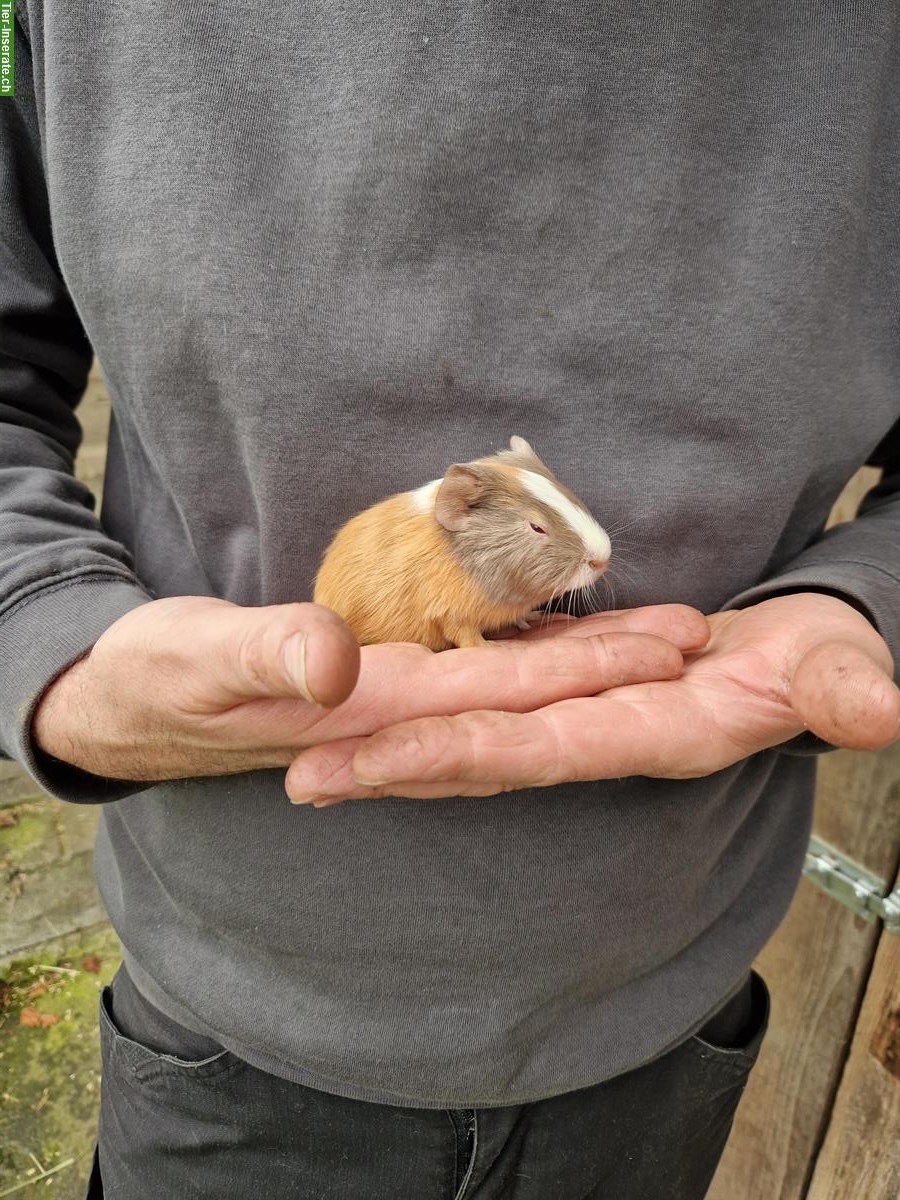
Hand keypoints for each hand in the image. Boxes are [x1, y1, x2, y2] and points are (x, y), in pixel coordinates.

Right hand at [30, 596, 707, 784]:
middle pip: (525, 698)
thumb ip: (265, 655)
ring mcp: (395, 709)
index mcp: (367, 712)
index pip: (497, 695)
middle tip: (698, 636)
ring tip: (659, 637)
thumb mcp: (194, 660)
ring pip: (507, 690)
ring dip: (583, 668)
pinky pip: (472, 676)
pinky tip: (562, 643)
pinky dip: (525, 660)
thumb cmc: (157, 678)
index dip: (582, 672)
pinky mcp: (382, 689)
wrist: (130, 702)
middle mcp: (398, 717)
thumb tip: (336, 660)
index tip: (659, 651)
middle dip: (612, 670)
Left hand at [286, 592, 899, 802]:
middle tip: (292, 773)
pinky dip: (428, 709)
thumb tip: (883, 710)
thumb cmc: (825, 664)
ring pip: (470, 735)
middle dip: (389, 767)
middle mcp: (594, 738)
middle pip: (477, 757)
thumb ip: (848, 688)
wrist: (800, 662)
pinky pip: (484, 705)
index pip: (535, 753)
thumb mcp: (842, 666)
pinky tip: (374, 705)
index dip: (454, 758)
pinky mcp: (564, 694)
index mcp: (646, 735)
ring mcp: (573, 718)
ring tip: (306, 750)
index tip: (366, 763)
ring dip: (394, 744)